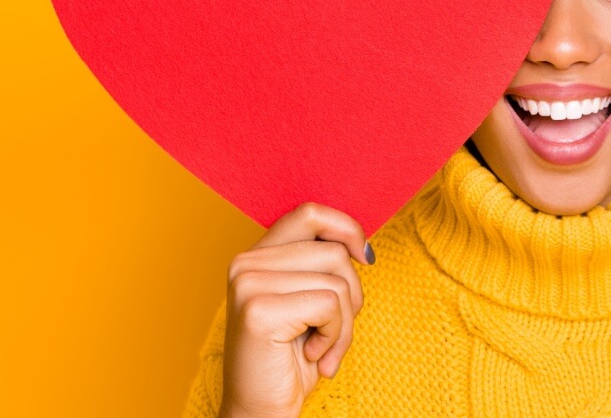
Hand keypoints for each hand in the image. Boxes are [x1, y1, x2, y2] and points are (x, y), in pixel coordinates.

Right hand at [217, 202, 372, 417]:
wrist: (263, 411)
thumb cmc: (293, 359)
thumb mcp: (312, 301)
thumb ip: (323, 267)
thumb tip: (362, 246)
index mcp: (257, 255)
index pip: (310, 213)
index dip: (346, 228)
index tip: (365, 258)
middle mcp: (245, 263)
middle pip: (334, 252)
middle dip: (352, 295)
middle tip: (335, 331)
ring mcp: (249, 284)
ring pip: (337, 279)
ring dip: (345, 322)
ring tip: (324, 347)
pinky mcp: (259, 310)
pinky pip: (330, 304)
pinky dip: (335, 335)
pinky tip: (314, 355)